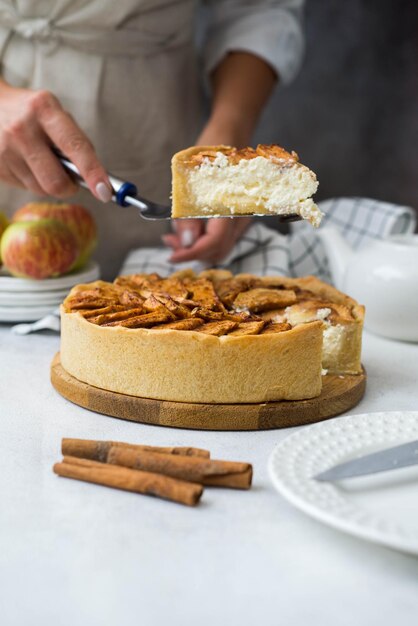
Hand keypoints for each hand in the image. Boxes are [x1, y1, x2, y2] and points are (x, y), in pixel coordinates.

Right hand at [0, 80, 111, 200]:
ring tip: (42, 162)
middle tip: (72, 181)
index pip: (76, 147)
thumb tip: (95, 179)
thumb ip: (75, 142)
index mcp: (44, 109)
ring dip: (50, 184)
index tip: (105, 191)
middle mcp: (22, 129)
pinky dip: (33, 181)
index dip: (93, 173)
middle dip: (69, 188)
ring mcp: (5, 149)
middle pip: (56, 181)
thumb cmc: (31, 113)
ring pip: (41, 189)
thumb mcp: (53, 114)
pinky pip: (25, 188)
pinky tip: (26, 163)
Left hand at [163, 52, 275, 263]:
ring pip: (218, 248)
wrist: (231, 132)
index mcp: (233, 205)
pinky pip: (219, 238)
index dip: (191, 252)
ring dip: (195, 248)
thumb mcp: (192, 177)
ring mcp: (240, 218)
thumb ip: (189, 212)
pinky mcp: (234, 218)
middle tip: (170, 244)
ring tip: (173, 236)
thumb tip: (185, 241)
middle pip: (218, 251)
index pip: (214, 242)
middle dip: (192, 252)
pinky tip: (184, 230)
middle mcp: (241, 216)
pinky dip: (201, 240)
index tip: (171, 256)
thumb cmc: (212, 149)